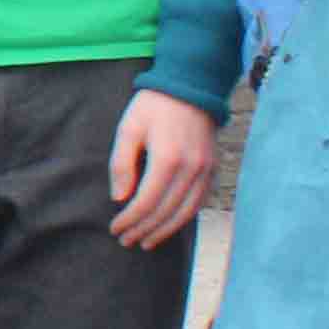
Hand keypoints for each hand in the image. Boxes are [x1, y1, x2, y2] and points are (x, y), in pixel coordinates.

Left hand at [105, 90, 217, 249]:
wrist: (190, 87)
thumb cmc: (153, 107)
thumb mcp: (128, 129)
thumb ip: (121, 164)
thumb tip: (119, 199)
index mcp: (167, 159)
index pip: (146, 203)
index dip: (130, 220)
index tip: (115, 229)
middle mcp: (191, 169)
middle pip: (166, 212)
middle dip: (144, 230)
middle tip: (127, 241)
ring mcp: (206, 170)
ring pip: (186, 212)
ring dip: (165, 231)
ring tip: (146, 242)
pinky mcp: (214, 169)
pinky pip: (200, 202)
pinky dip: (184, 218)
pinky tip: (169, 225)